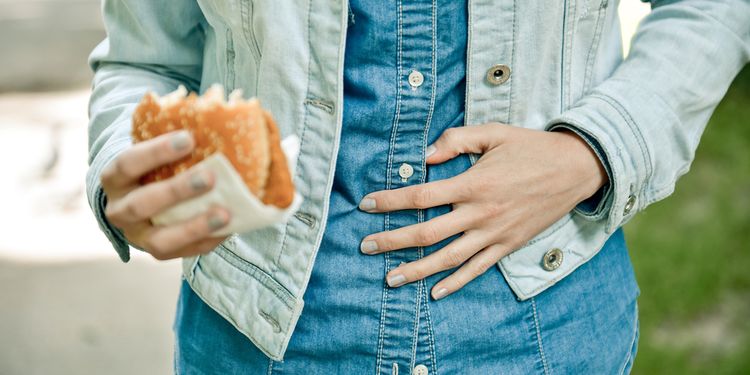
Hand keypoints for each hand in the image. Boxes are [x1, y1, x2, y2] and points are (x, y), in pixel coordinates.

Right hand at [100, 130, 230, 260]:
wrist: (138, 203)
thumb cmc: (155, 168)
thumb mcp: (154, 153)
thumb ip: (178, 142)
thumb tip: (221, 118)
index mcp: (115, 178)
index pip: (127, 163)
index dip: (156, 152)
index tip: (189, 138)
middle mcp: (119, 210)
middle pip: (142, 204)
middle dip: (176, 191)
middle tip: (210, 177)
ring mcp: (137, 236)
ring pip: (160, 240)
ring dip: (194, 226)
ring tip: (225, 213)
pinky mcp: (158, 253)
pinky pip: (183, 253)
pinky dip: (208, 240)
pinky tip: (230, 227)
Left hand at [358, 123, 607, 299]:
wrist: (576, 169)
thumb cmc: (531, 147)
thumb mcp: (494, 133)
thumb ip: (457, 140)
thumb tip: (425, 156)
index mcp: (473, 183)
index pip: (421, 196)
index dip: (390, 201)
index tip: (365, 204)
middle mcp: (480, 213)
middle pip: (427, 232)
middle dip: (392, 240)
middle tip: (365, 246)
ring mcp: (494, 233)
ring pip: (448, 258)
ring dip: (416, 270)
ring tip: (390, 279)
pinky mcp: (508, 245)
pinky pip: (478, 269)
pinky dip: (456, 283)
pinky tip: (435, 292)